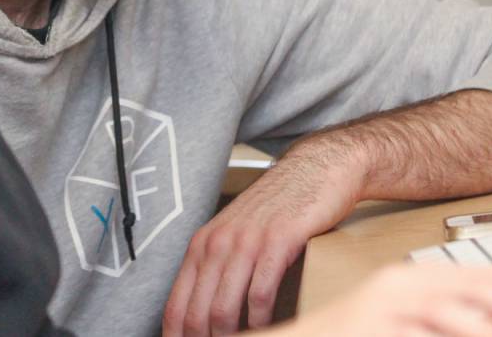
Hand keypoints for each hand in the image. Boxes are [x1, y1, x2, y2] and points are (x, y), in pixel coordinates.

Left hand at [163, 145, 363, 335]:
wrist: (315, 170)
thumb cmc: (277, 208)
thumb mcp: (236, 234)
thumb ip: (218, 268)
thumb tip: (205, 315)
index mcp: (202, 244)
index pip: (176, 304)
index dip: (177, 335)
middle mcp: (217, 242)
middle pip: (198, 313)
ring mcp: (246, 241)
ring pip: (224, 308)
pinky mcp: (277, 241)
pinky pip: (260, 294)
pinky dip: (260, 321)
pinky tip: (265, 328)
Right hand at [266, 263, 491, 336]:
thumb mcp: (409, 325)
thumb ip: (453, 321)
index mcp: (418, 277)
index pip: (488, 276)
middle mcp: (405, 283)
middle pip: (484, 287)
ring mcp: (389, 303)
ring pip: (463, 310)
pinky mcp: (376, 323)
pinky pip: (429, 331)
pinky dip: (466, 335)